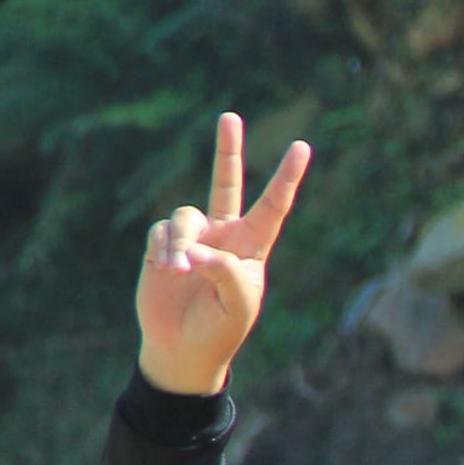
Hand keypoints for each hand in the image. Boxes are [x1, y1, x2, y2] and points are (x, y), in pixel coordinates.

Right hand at [136, 113, 310, 395]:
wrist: (183, 348)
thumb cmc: (220, 329)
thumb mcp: (236, 305)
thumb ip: (223, 272)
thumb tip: (195, 249)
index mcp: (251, 246)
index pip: (272, 206)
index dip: (286, 178)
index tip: (302, 147)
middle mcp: (223, 234)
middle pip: (225, 183)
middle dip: (227, 150)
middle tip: (230, 116)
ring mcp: (192, 237)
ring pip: (185, 217)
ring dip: (181, 244)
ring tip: (179, 272)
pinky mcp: (162, 245)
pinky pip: (161, 233)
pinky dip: (164, 250)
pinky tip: (165, 271)